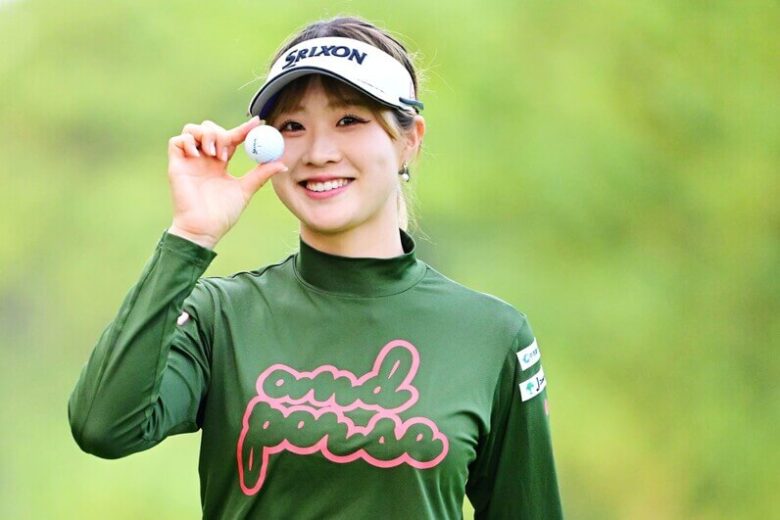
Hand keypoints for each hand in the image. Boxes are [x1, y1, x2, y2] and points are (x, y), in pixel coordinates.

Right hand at [166, 117, 286, 248]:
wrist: (204, 229)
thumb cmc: (223, 214)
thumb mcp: (245, 190)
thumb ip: (261, 175)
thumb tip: (282, 164)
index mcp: (220, 163)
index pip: (231, 138)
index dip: (243, 129)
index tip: (257, 122)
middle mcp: (204, 158)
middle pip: (210, 128)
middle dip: (222, 134)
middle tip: (228, 154)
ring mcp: (190, 160)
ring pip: (193, 129)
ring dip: (206, 136)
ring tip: (214, 156)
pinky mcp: (176, 165)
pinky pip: (176, 141)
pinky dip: (188, 142)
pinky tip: (198, 156)